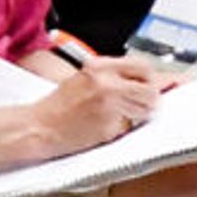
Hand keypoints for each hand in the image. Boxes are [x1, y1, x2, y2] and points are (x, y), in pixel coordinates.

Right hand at [29, 45, 164, 157]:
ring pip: (146, 109)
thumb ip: (114, 78)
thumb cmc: (58, 108)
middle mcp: (106, 82)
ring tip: (117, 118)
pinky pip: (131, 127)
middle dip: (150, 99)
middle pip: (151, 89)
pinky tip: (105, 128)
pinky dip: (123, 130)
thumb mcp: (84, 80)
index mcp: (99, 67)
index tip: (158, 86)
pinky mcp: (110, 125)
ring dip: (139, 116)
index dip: (152, 79)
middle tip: (140, 106)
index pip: (143, 67)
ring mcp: (110, 104)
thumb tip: (151, 81)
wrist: (38, 127)